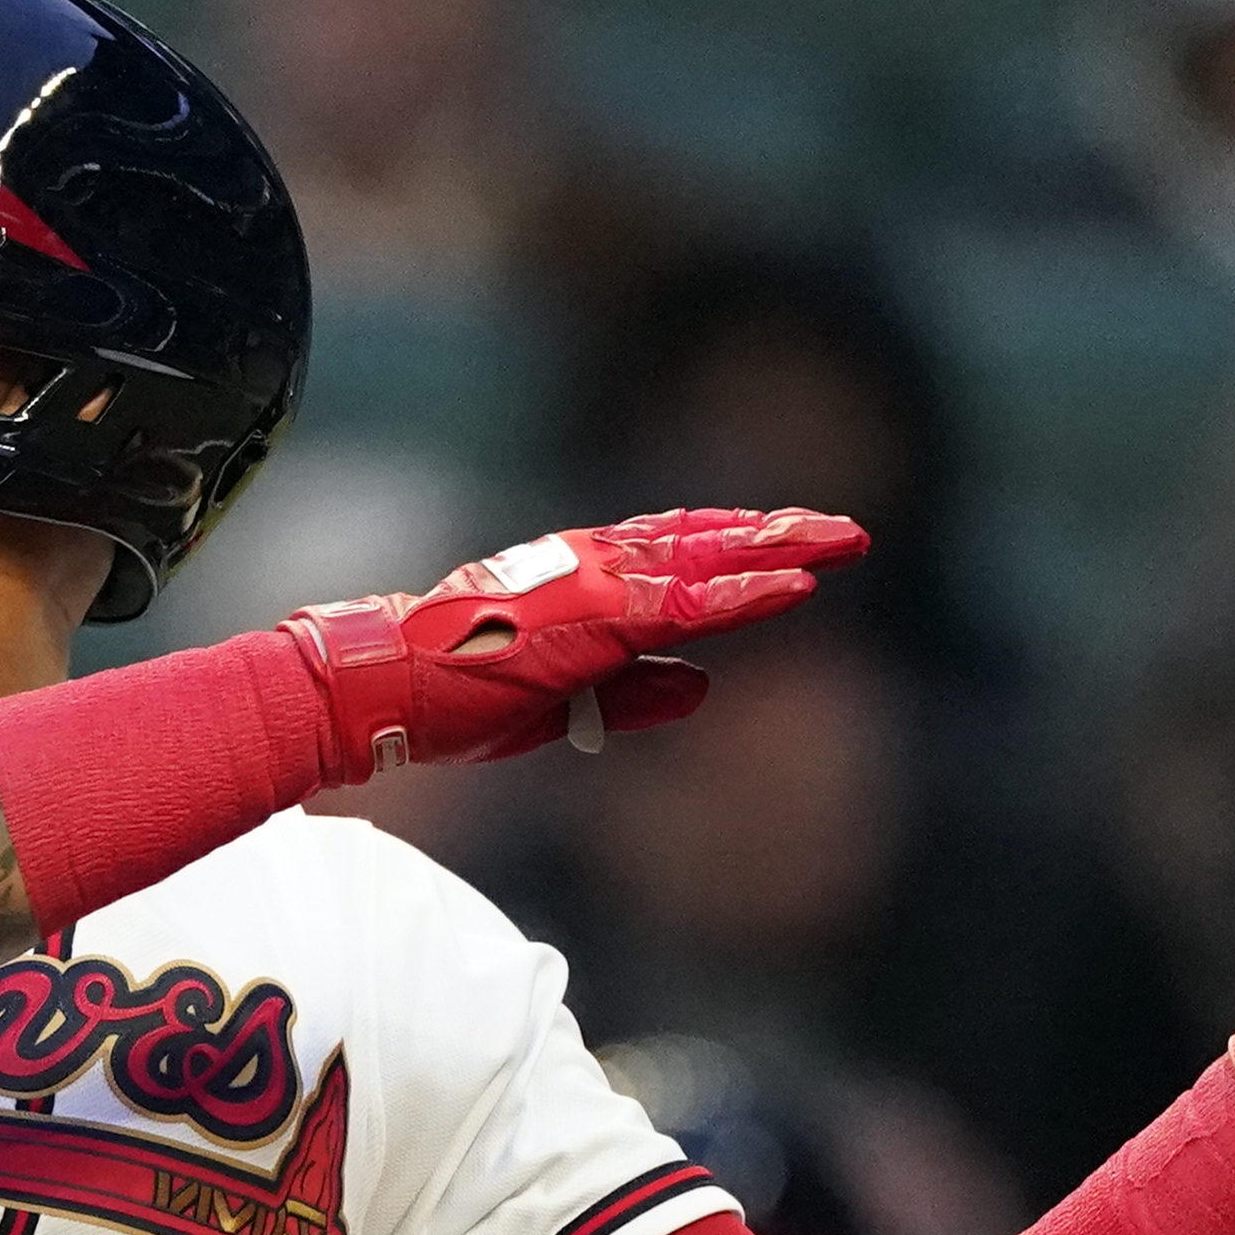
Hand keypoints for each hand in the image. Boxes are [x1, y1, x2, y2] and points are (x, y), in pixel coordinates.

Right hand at [275, 509, 867, 781]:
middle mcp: (590, 564)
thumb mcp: (561, 703)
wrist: (387, 689)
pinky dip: (743, 594)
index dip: (739, 545)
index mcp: (578, 578)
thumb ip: (633, 692)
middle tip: (846, 531)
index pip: (675, 549)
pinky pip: (688, 602)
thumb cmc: (454, 696)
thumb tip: (702, 685)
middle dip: (778, 534)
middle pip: (704, 539)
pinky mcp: (594, 617)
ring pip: (706, 556)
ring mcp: (593, 583)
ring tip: (838, 541)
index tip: (794, 545)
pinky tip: (794, 587)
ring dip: (777, 548)